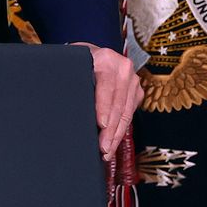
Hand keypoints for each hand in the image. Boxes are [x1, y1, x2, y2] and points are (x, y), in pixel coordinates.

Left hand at [71, 42, 143, 159]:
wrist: (94, 55)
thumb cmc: (79, 63)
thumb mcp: (74, 67)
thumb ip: (74, 83)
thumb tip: (70, 108)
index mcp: (106, 59)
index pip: (106, 87)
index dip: (103, 108)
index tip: (101, 125)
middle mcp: (123, 69)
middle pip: (118, 104)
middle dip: (111, 129)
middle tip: (102, 148)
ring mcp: (133, 81)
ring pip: (126, 113)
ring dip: (116, 135)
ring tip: (107, 152)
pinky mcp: (137, 93)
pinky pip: (129, 115)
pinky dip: (120, 131)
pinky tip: (113, 143)